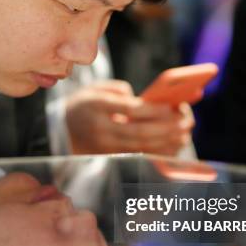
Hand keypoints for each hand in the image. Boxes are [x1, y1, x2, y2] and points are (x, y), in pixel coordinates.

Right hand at [65, 80, 193, 154]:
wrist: (60, 127)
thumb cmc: (84, 104)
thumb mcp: (95, 89)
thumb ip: (117, 90)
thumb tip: (143, 101)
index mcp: (96, 106)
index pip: (129, 110)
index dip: (153, 110)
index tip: (172, 107)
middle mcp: (100, 128)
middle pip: (138, 131)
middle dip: (166, 128)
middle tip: (186, 121)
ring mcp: (104, 146)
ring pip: (140, 146)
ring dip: (166, 142)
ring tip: (184, 134)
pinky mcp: (109, 156)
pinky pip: (137, 156)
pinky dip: (157, 152)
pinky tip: (172, 147)